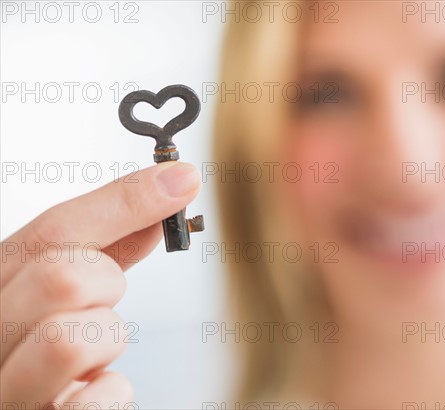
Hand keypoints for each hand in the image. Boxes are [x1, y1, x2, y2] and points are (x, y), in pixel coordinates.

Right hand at [0, 162, 200, 408]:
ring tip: (92, 354)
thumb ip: (99, 256)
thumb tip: (156, 215)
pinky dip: (111, 391)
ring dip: (106, 340)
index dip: (126, 201)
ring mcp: (7, 390)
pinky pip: (96, 402)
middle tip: (101, 302)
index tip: (180, 182)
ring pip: (73, 338)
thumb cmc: (31, 355)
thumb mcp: (53, 296)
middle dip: (106, 284)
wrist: (17, 407)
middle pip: (64, 276)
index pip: (55, 229)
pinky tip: (92, 390)